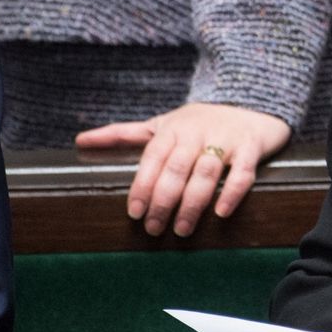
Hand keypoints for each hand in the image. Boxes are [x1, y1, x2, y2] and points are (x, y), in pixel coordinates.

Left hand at [76, 102, 290, 236]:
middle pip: (176, 169)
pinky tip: (221, 212)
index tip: (135, 213)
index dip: (143, 186)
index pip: (153, 158)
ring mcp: (226, 139)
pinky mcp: (251, 147)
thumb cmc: (201, 121)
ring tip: (182, 229)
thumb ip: (123, 134)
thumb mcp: (162, 124)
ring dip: (192, 203)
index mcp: (173, 129)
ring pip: (205, 173)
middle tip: (155, 228)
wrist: (251, 103)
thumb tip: (80, 140)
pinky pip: (242, 172)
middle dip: (163, 201)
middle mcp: (198, 132)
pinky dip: (232, 192)